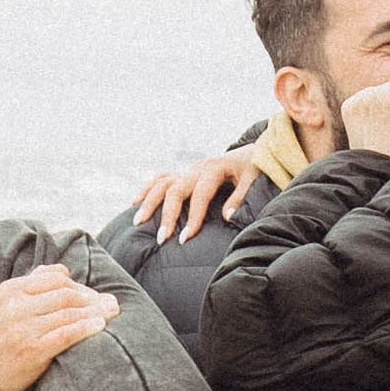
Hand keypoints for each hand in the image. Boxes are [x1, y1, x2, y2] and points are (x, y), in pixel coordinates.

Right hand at [0, 265, 118, 390]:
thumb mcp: (5, 303)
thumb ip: (32, 284)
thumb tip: (63, 269)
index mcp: (10, 290)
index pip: (55, 278)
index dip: (79, 285)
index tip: (93, 295)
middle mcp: (15, 306)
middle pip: (65, 294)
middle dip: (93, 298)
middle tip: (111, 304)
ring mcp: (23, 328)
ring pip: (69, 313)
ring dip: (95, 312)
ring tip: (111, 313)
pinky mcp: (32, 350)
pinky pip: (65, 334)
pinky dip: (86, 328)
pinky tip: (99, 327)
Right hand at [133, 149, 266, 241]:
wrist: (253, 151)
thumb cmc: (253, 167)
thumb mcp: (253, 180)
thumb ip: (240, 198)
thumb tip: (227, 217)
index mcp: (214, 168)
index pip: (200, 195)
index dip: (193, 217)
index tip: (185, 239)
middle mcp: (196, 168)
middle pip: (175, 190)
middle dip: (167, 215)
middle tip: (161, 238)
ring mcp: (187, 169)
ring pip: (162, 183)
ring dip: (149, 202)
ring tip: (138, 222)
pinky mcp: (184, 173)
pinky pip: (160, 178)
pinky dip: (147, 189)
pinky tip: (135, 203)